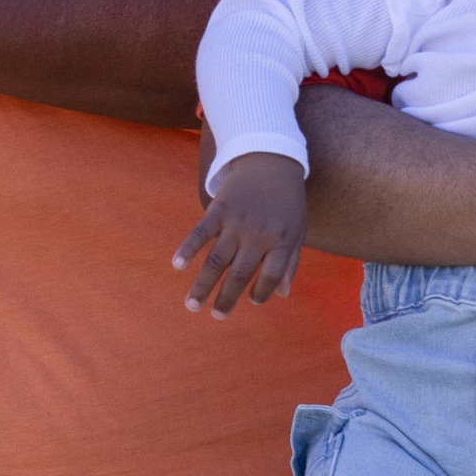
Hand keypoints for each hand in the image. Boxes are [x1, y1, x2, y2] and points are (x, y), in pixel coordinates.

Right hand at [173, 153, 305, 315]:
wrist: (270, 159)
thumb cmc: (286, 200)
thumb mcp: (298, 230)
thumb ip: (290, 262)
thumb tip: (283, 294)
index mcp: (281, 241)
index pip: (270, 276)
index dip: (261, 293)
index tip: (252, 301)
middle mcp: (258, 235)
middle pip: (240, 275)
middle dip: (226, 299)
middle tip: (216, 317)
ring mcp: (236, 222)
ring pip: (216, 260)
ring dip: (203, 285)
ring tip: (192, 304)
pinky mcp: (219, 208)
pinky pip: (201, 232)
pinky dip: (188, 248)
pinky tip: (177, 265)